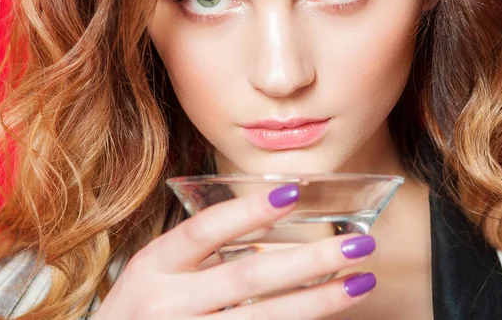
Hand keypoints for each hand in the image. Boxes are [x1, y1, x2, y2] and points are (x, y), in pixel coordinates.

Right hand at [93, 184, 376, 318]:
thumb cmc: (142, 308)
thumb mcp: (157, 272)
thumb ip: (200, 253)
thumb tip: (267, 226)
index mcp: (154, 265)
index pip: (205, 230)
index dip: (248, 210)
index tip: (294, 193)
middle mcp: (167, 303)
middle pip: (247, 276)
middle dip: (309, 260)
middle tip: (358, 244)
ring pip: (262, 319)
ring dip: (317, 300)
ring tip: (360, 282)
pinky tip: (326, 311)